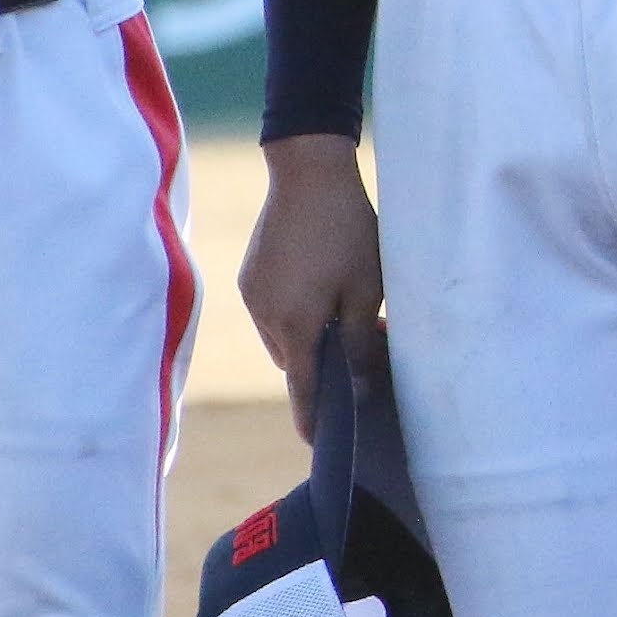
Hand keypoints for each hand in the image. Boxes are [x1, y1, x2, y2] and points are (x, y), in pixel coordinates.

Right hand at [241, 135, 389, 438]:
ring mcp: (252, 296)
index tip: (317, 443)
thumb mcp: (366, 289)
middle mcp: (265, 317)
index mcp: (294, 326)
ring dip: (307, 336)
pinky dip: (295, 313)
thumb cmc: (347, 231)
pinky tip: (321, 286)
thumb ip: (360, 341)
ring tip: (345, 312)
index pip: (302, 389)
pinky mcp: (249, 276)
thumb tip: (358, 384)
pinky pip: (272, 310)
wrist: (308, 174)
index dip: (312, 417)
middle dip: (320, 366)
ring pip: (283, 336)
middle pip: (293, 362)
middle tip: (359, 353)